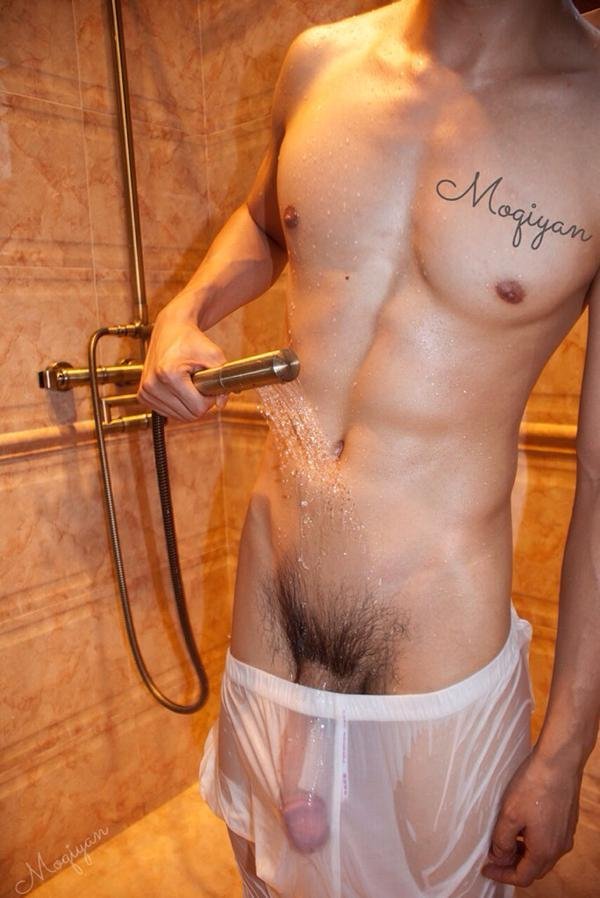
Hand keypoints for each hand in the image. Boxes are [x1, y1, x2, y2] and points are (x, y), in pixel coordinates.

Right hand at [137, 296, 228, 420]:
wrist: (171, 329)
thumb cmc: (192, 340)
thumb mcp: (214, 356)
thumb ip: (222, 381)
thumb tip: (221, 404)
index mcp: (168, 374)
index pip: (197, 408)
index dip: (209, 400)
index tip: (209, 385)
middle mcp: (152, 383)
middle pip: (188, 416)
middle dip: (199, 403)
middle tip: (200, 384)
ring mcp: (145, 390)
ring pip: (178, 417)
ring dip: (188, 404)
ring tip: (188, 383)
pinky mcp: (143, 395)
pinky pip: (167, 412)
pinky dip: (177, 404)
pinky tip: (178, 388)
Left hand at [481, 750, 581, 887]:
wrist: (559, 762)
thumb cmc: (533, 786)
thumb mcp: (509, 815)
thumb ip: (502, 840)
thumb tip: (499, 857)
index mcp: (544, 851)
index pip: (522, 876)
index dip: (502, 875)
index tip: (486, 869)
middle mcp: (559, 848)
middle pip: (534, 868)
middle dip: (513, 866)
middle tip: (494, 857)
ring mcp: (565, 834)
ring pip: (542, 855)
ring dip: (523, 853)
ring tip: (504, 841)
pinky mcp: (567, 821)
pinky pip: (549, 841)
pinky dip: (533, 842)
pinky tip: (521, 827)